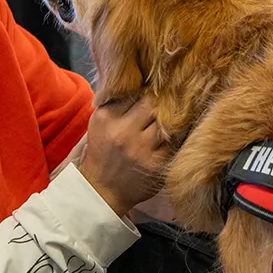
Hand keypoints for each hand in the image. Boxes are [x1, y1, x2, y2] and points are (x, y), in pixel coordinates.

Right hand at [78, 96, 167, 216]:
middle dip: (158, 103)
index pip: (134, 93)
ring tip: (167, 120)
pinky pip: (173, 142)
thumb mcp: (100, 123)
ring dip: (168, 120)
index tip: (151, 94)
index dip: (145, 92)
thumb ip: (116, 103)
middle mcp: (123, 132)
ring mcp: (141, 149)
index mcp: (106, 118)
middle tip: (163, 105)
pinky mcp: (156, 164)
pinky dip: (172, 138)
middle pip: (152, 104)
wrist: (102, 190)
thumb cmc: (103, 151)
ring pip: (166, 121)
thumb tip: (141, 83)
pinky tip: (168, 138)